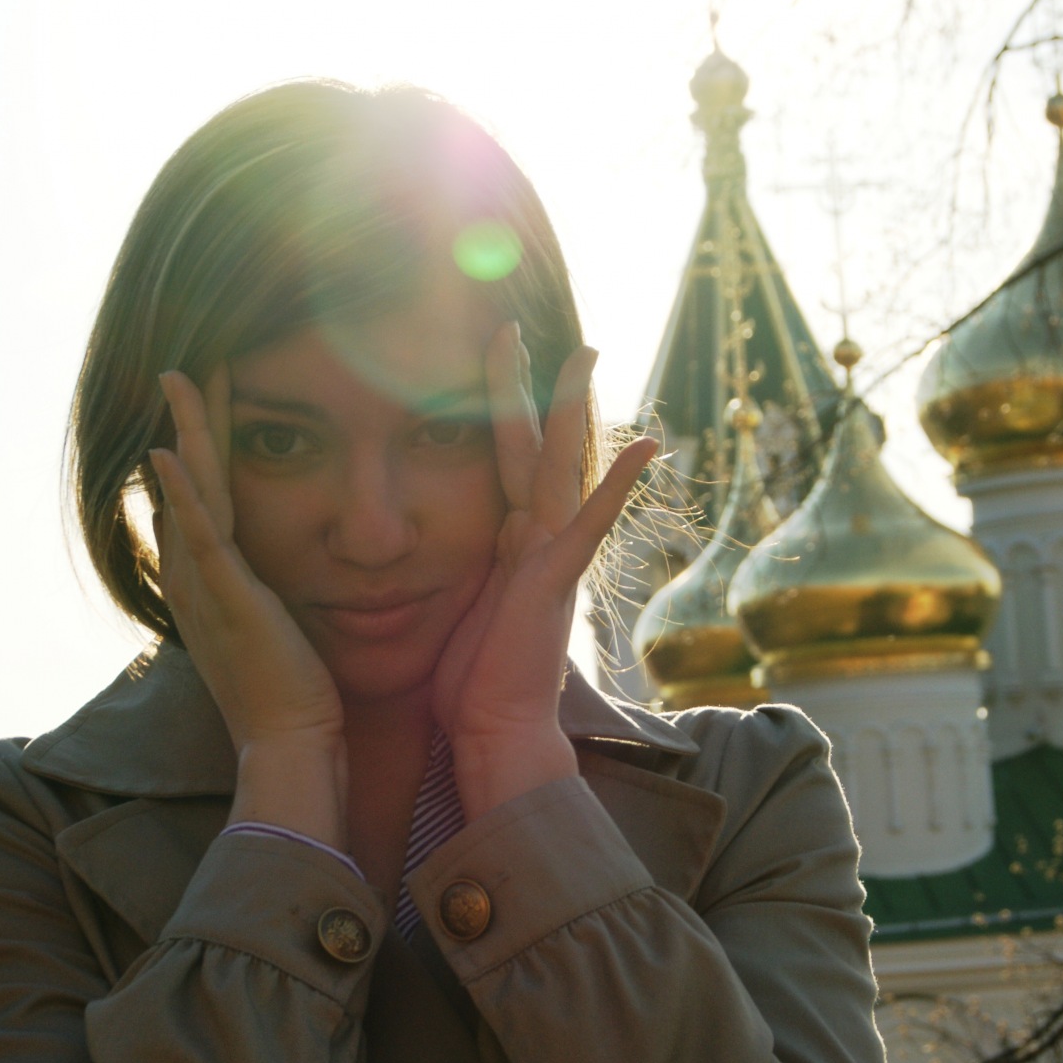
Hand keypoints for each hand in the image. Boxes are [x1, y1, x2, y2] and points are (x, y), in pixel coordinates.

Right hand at [150, 369, 347, 844]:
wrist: (294, 747)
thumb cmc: (299, 698)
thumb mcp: (284, 629)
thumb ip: (279, 592)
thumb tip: (299, 566)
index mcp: (213, 583)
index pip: (204, 498)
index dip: (202, 446)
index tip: (209, 398)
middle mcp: (197, 580)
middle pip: (188, 480)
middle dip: (188, 422)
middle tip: (183, 366)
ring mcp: (206, 588)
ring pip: (191, 492)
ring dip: (184, 432)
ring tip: (178, 379)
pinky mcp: (226, 600)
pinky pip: (200, 535)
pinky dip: (184, 492)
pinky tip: (168, 453)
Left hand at [432, 324, 656, 817]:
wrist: (494, 735)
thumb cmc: (468, 689)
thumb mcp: (450, 612)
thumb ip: (452, 572)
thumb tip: (416, 555)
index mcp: (507, 547)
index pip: (500, 464)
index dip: (491, 414)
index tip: (482, 367)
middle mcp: (534, 543)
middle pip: (530, 447)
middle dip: (524, 387)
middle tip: (516, 327)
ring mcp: (551, 558)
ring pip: (561, 466)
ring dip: (570, 410)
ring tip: (584, 355)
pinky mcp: (556, 580)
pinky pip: (590, 522)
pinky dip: (617, 484)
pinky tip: (647, 444)